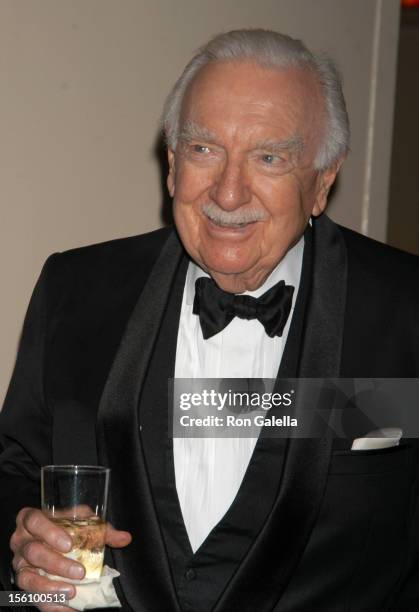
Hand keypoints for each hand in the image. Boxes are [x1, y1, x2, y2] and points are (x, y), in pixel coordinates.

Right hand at [10, 507, 131, 611]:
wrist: (53, 542)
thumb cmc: (66, 527)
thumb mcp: (83, 523)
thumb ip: (102, 529)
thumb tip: (124, 538)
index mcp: (31, 519)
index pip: (33, 520)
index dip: (49, 532)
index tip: (69, 544)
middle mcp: (21, 541)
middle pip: (33, 551)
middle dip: (56, 563)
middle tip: (80, 572)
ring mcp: (19, 563)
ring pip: (27, 577)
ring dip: (50, 587)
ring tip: (72, 592)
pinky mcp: (23, 582)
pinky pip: (30, 596)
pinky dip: (49, 602)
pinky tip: (66, 606)